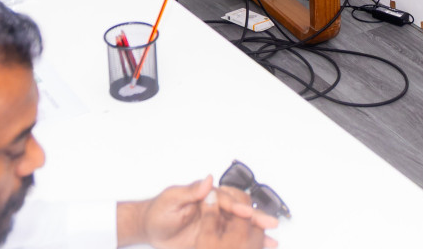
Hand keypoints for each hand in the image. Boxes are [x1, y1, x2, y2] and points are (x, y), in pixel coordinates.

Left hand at [122, 179, 277, 248]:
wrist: (150, 228)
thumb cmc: (159, 211)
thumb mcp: (172, 199)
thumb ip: (190, 191)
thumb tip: (207, 179)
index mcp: (206, 196)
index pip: (226, 200)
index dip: (237, 207)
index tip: (247, 213)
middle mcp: (214, 208)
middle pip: (240, 210)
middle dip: (255, 217)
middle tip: (270, 224)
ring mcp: (216, 223)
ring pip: (241, 225)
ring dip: (257, 232)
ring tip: (272, 239)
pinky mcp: (214, 237)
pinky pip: (233, 239)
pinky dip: (247, 242)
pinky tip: (261, 246)